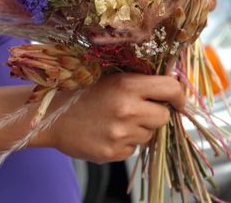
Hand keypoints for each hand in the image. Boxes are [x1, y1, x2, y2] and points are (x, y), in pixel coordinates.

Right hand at [43, 74, 184, 162]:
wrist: (51, 115)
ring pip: (149, 134)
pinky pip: (134, 149)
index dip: (179, 95)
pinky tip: (109, 132)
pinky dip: (126, 142)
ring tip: (117, 120)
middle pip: (164, 117)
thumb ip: (142, 81)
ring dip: (140, 129)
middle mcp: (127, 109)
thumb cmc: (85, 91)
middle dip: (156, 113)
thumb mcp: (114, 77)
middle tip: (138, 109)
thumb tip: (173, 87)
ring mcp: (120, 133)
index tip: (179, 100)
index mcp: (129, 85)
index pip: (170, 89)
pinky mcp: (112, 152)